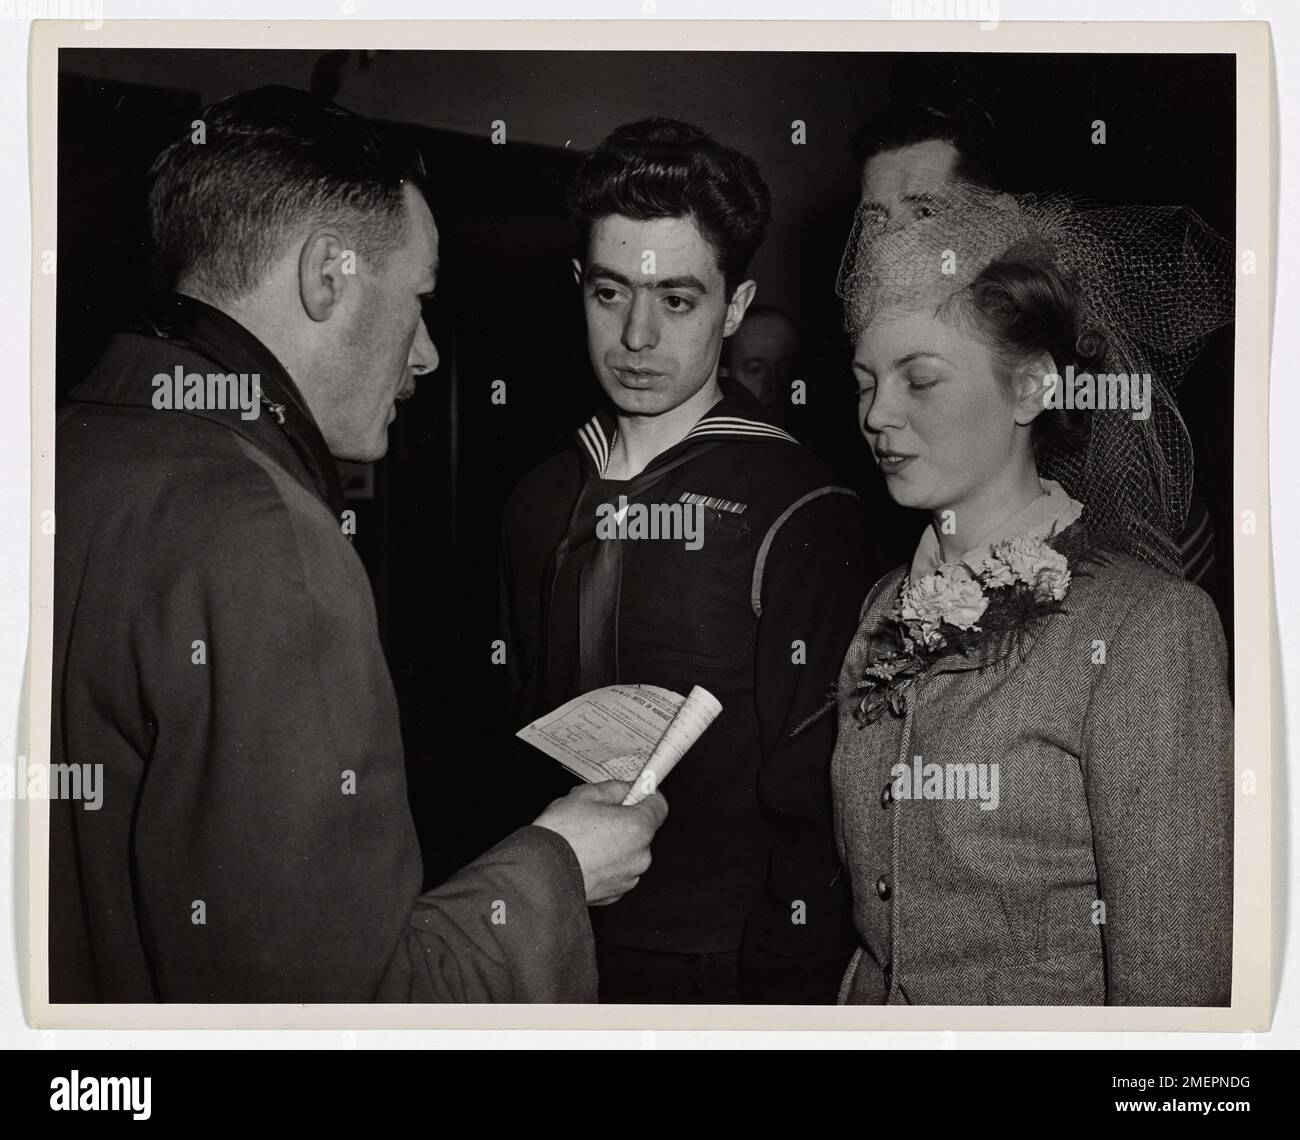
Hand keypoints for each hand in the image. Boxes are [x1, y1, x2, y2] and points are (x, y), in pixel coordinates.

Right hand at [532, 780, 667, 905]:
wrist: (540, 875)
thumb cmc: (560, 837)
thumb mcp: (584, 795)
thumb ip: (613, 788)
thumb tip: (625, 788)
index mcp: (638, 827)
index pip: (659, 804)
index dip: (645, 795)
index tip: (636, 791)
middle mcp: (640, 855)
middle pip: (642, 829)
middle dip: (624, 820)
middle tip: (598, 816)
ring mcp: (628, 876)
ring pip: (629, 851)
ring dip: (614, 844)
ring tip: (586, 839)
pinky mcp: (615, 893)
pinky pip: (617, 870)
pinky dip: (606, 864)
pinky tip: (585, 857)